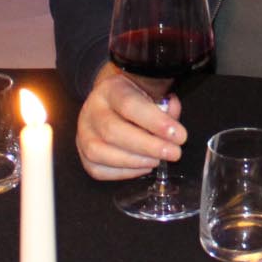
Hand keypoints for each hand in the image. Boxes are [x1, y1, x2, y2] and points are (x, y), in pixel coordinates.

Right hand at [75, 62, 185, 179]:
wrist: (111, 100)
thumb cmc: (136, 98)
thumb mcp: (152, 92)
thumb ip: (166, 107)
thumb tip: (173, 125)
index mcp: (110, 89)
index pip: (130, 105)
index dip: (155, 122)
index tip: (179, 135)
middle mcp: (92, 110)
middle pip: (113, 131)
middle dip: (148, 146)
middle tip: (174, 153)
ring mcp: (83, 133)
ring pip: (100, 152)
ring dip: (135, 161)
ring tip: (157, 160)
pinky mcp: (82, 154)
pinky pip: (98, 170)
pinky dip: (123, 173)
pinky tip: (142, 166)